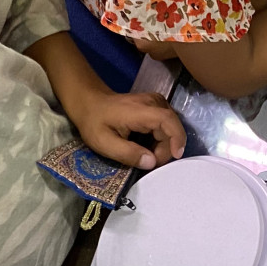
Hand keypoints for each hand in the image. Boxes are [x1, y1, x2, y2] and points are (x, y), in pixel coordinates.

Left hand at [66, 89, 185, 170]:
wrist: (90, 103)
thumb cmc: (94, 122)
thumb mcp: (105, 143)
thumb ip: (128, 154)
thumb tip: (151, 162)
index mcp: (141, 110)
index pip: (168, 121)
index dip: (177, 139)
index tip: (176, 157)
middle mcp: (153, 103)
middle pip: (171, 127)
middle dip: (165, 149)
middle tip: (148, 162)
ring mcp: (155, 103)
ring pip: (170, 128)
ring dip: (162, 145)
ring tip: (144, 154)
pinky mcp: (155, 106)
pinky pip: (165, 125)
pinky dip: (159, 139)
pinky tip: (144, 146)